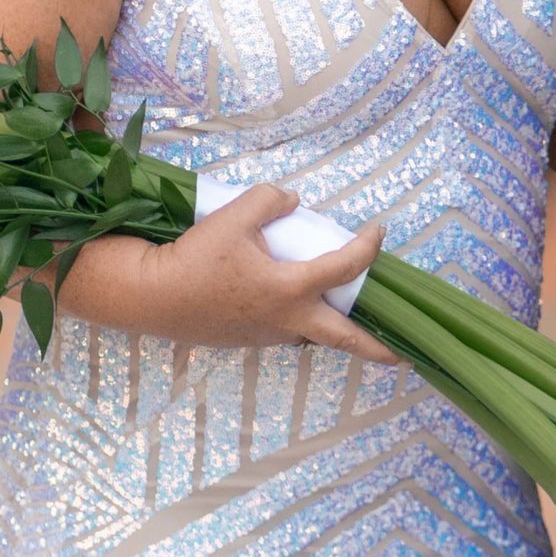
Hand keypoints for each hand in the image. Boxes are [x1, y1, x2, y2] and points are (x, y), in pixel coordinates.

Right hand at [58, 187, 395, 363]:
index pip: (345, 266)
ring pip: (313, 335)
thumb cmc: (194, 257)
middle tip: (404, 356)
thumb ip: (270, 201)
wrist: (150, 296)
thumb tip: (293, 201)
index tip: (377, 231)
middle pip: (345, 339)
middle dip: (378, 349)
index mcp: (290, 289)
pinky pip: (286, 331)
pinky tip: (295, 306)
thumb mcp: (233, 215)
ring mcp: (267, 335)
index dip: (368, 246)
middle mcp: (287, 320)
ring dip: (335, 331)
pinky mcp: (247, 340)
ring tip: (352, 322)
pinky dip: (301, 321)